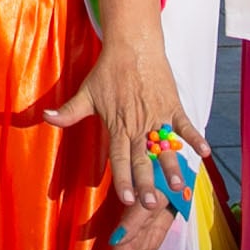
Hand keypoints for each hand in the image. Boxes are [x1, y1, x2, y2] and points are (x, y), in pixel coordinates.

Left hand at [44, 35, 203, 208]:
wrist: (132, 45)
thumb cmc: (107, 71)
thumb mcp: (86, 93)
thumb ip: (68, 112)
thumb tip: (45, 118)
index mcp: (117, 125)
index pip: (119, 158)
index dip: (123, 179)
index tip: (126, 199)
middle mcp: (138, 124)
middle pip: (143, 159)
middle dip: (147, 183)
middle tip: (151, 204)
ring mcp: (157, 115)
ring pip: (165, 146)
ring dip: (172, 166)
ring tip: (179, 186)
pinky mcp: (172, 105)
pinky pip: (185, 125)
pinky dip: (194, 137)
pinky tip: (204, 153)